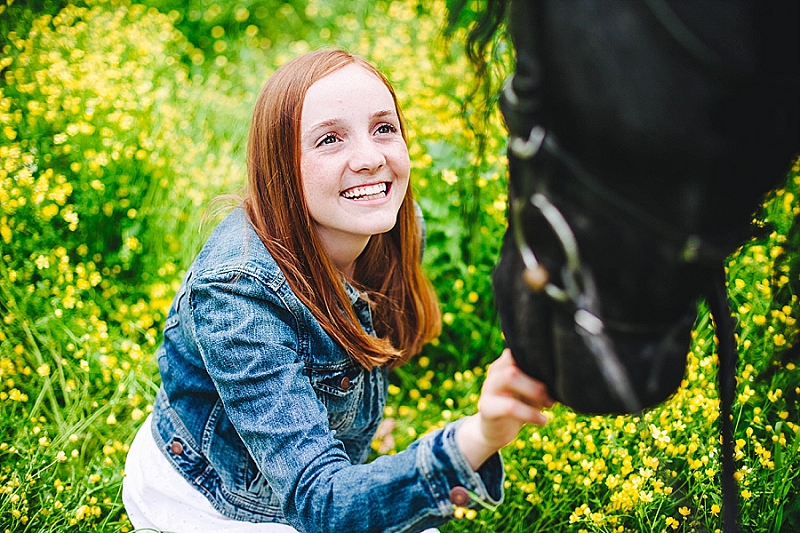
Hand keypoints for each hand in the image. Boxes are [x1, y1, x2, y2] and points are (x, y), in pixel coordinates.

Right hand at [456, 349, 553, 469]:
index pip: (520, 348)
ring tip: (549, 405)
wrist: (493, 433)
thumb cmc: (519, 408)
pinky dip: (530, 414)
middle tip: (554, 396)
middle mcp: (495, 371)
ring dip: (535, 390)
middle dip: (539, 376)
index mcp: (506, 363)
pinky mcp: (486, 407)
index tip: (559, 365)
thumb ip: (543, 381)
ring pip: (510, 375)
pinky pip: (509, 406)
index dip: (539, 354)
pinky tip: (543, 420)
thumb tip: (572, 377)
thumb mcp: (532, 392)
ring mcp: (488, 387)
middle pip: (515, 358)